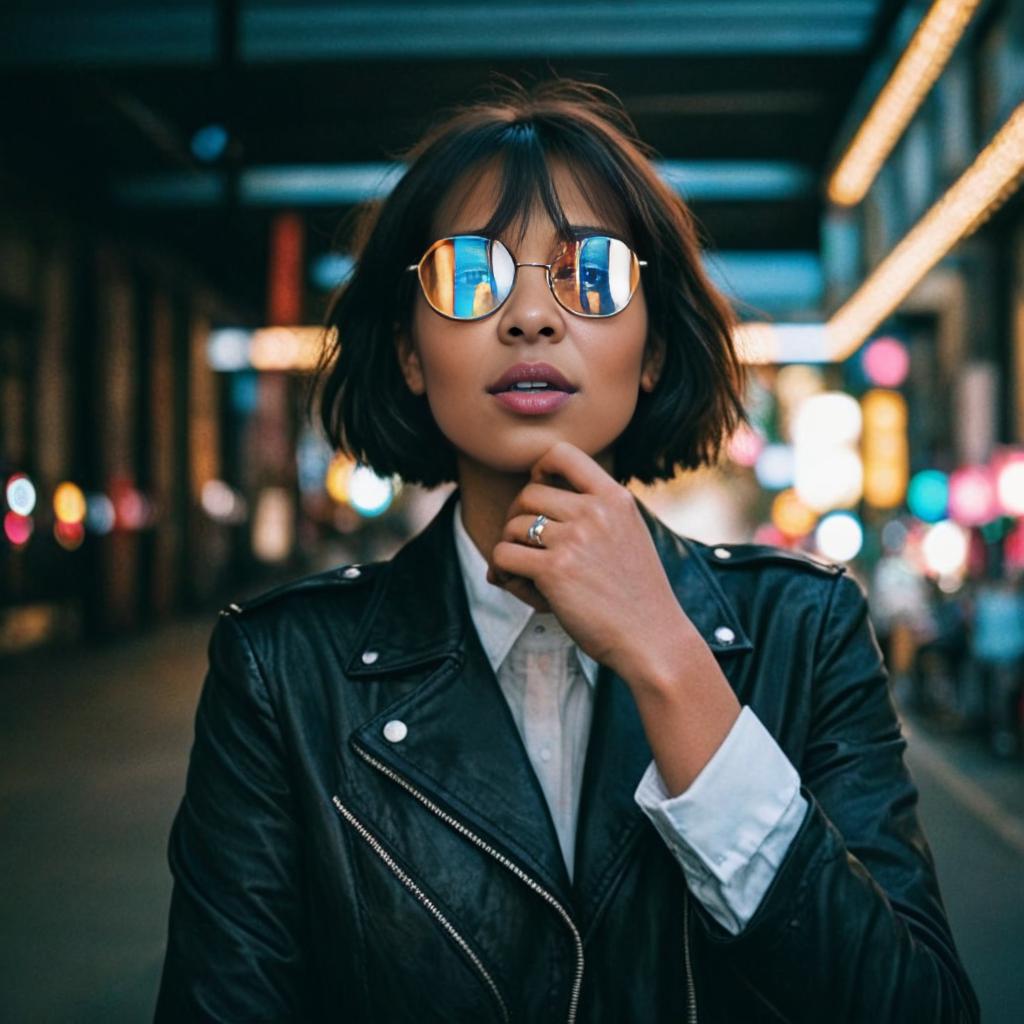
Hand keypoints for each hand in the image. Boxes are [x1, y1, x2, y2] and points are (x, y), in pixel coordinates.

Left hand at [486, 441, 693, 680]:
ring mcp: (574, 539)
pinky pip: (503, 555)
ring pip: (512, 526)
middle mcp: (595, 512)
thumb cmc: (637, 596)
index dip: (540, 468)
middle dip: (517, 519)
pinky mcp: (554, 570)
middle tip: (525, 546)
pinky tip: (516, 584)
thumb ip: (594, 514)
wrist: (653, 639)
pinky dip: (502, 571)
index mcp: (615, 498)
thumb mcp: (628, 536)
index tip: (539, 489)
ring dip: (509, 549)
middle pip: (528, 494)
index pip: (563, 454)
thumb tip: (528, 510)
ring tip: (522, 573)